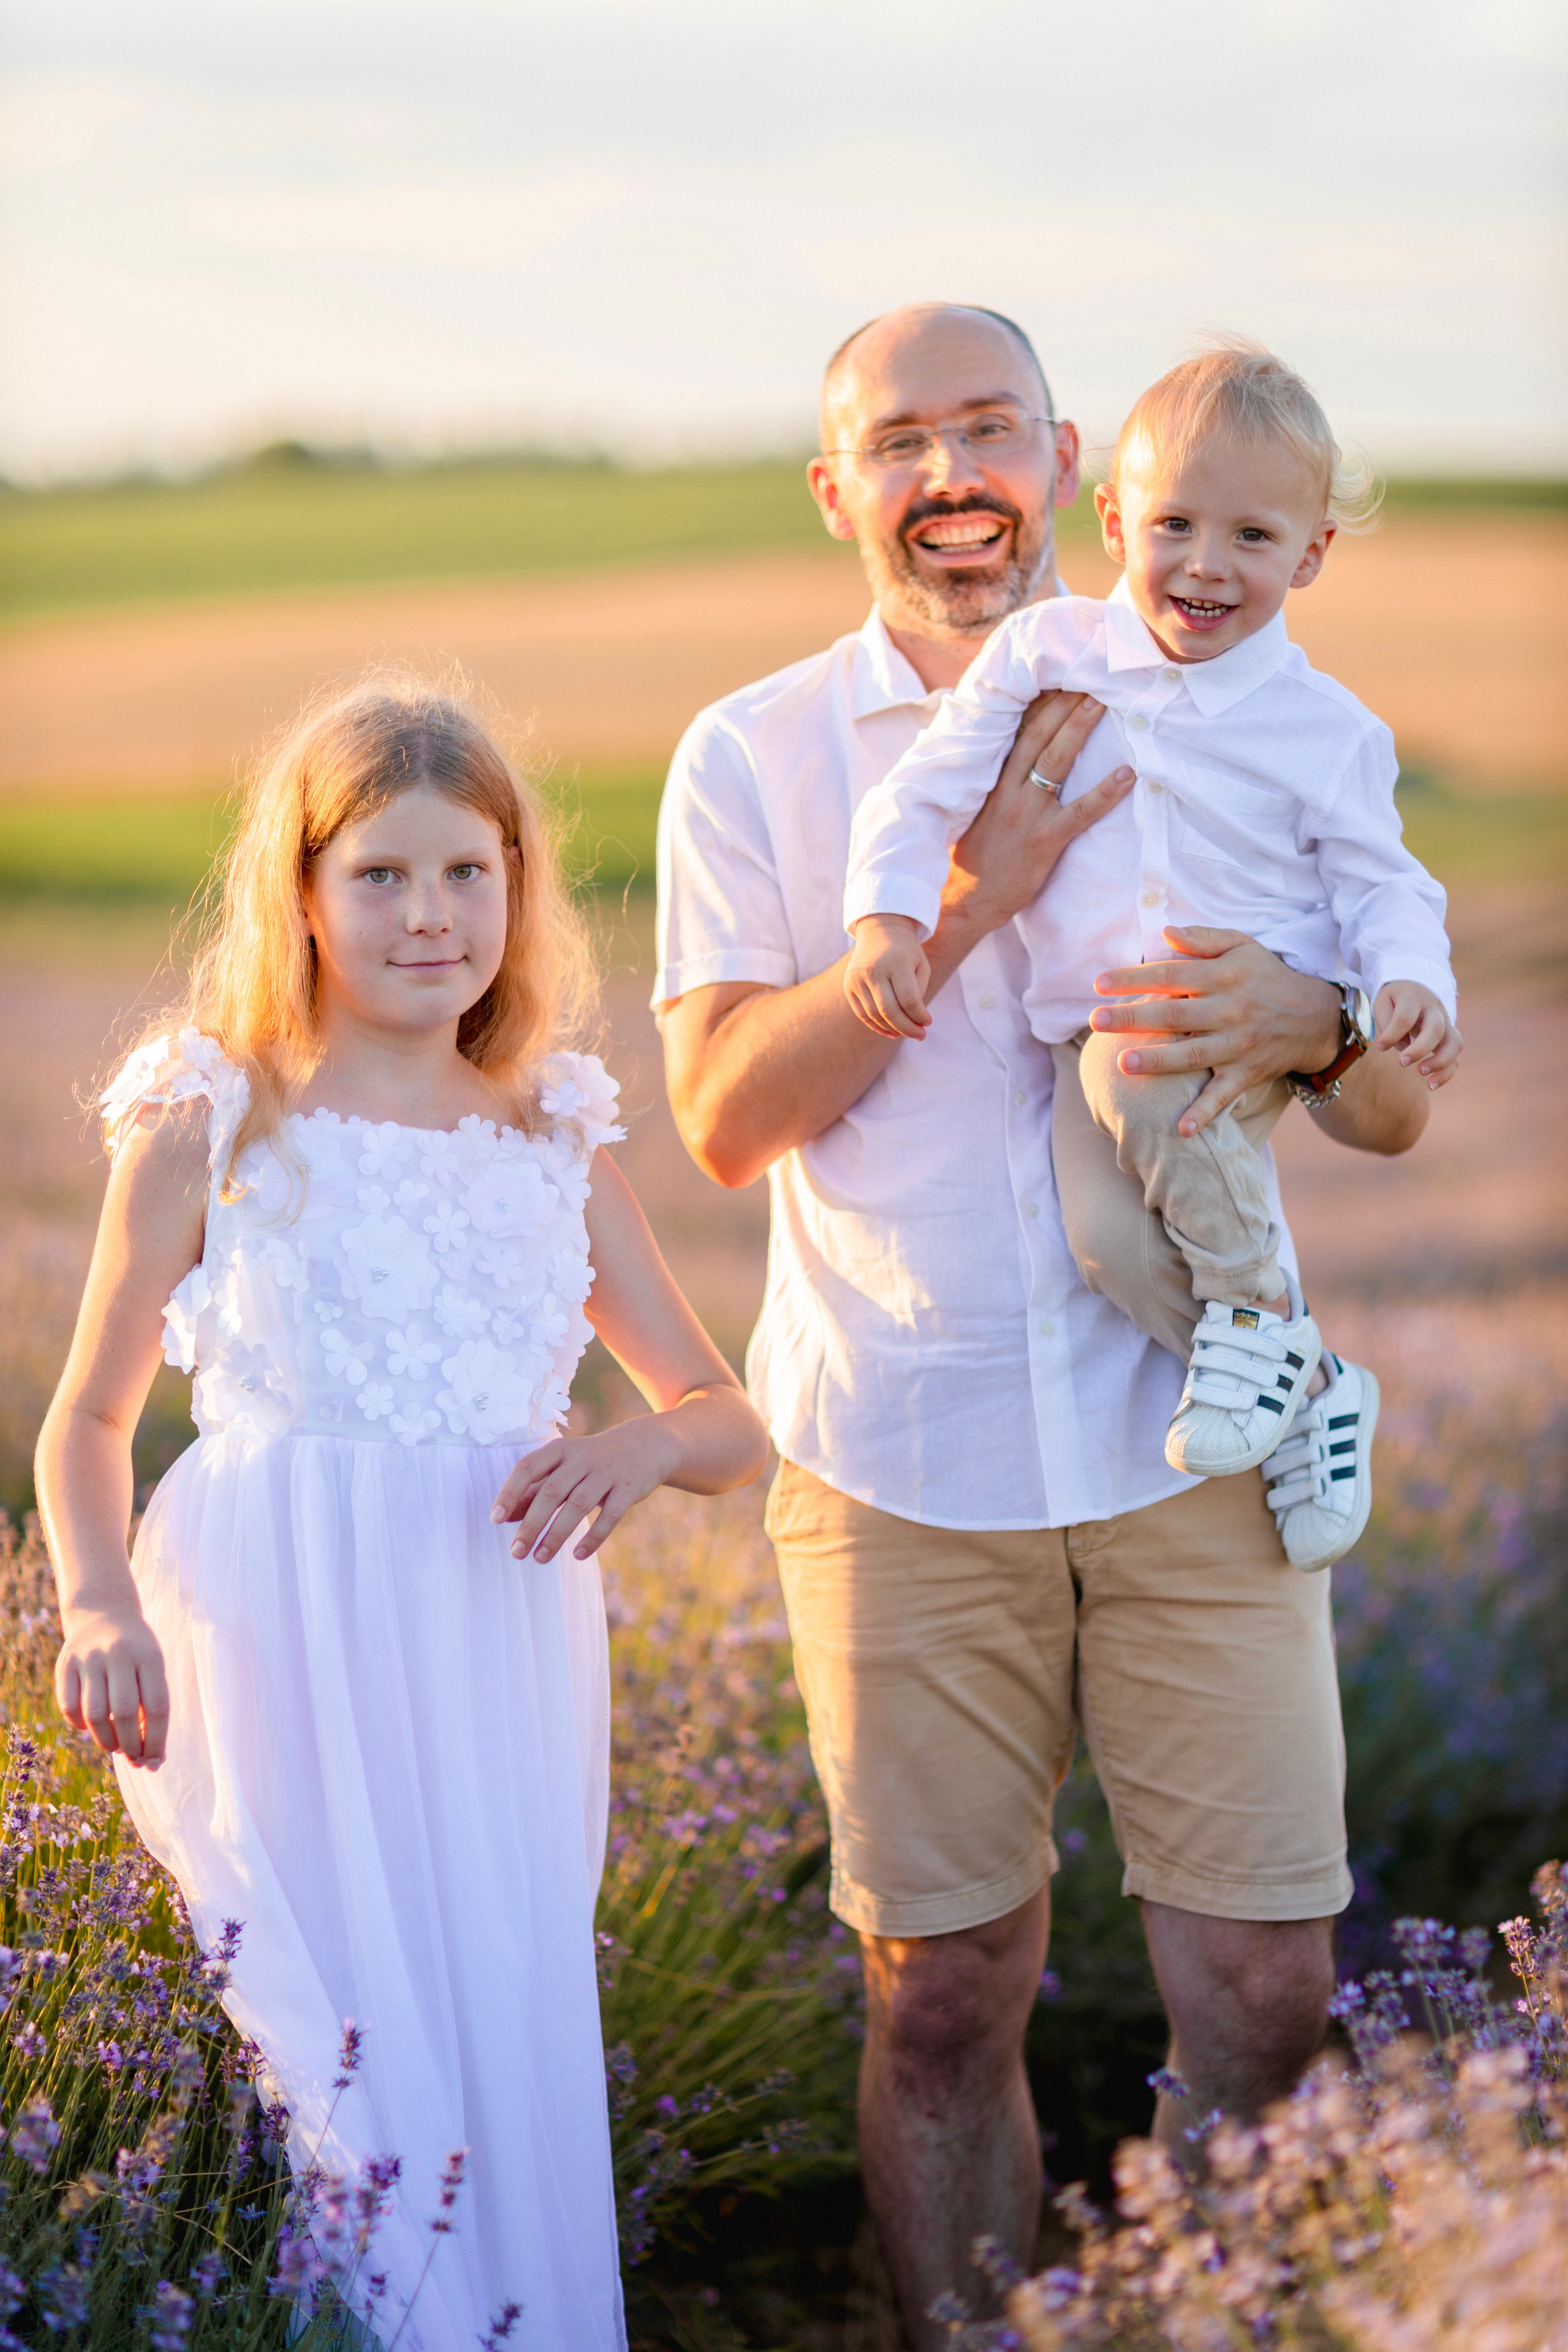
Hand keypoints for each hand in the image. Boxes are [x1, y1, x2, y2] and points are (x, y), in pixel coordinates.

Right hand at [55, 1604, 168, 1767]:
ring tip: (115, 1746)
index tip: (155, 1762)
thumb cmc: (136, 1653)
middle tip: (134, 1758)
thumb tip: (151, 1759)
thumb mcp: (152, 1667)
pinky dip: (80, 1726)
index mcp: (149, 1655)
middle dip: (131, 1745)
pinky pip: (69, 1707)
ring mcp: (88, 1657)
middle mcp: (118, 1653)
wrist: (103, 1613)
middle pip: (125, 1713)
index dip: (156, 1741)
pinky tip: (90, 1727)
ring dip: (106, 1741)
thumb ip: (153, 1706)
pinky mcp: (64, 1663)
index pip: (157, 1706)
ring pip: (94, 1714)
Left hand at [491, 1418, 681, 1562]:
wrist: (645, 1446)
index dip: (510, 1492)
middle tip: (516, 1552)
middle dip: (532, 1524)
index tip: (495, 1518)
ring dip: (557, 1535)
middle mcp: (582, 1458)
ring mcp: (607, 1472)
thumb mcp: (562, 1468)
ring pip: (578, 1505)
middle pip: (552, 1492)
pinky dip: (593, 1537)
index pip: (528, 1467)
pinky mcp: (628, 1488)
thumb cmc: (591, 1462)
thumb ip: (534, 1489)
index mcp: (560, 1449)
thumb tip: (502, 1517)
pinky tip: (577, 1555)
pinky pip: (610, 1516)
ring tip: (540, 1558)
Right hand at [845, 915, 931, 1039]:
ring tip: (907, 1033)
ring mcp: (857, 978)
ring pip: (875, 1015)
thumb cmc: (906, 952)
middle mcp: (873, 970)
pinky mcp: (849, 986)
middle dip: (907, 1028)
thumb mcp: (920, 965)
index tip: (928, 1023)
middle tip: (920, 1035)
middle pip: (889, 1011)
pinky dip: (877, 1026)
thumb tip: (914, 1022)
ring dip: (893, 1029)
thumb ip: (918, 993)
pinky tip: (891, 1031)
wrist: (879, 932)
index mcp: (896, 963)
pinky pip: (862, 1014)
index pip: (909, 999)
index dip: (919, 1016)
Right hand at [938, 691, 1134, 943]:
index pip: (1016, 733)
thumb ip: (994, 784)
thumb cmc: (974, 859)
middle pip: (1037, 737)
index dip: (1038, 704)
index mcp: (992, 782)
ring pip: (1055, 763)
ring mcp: (1027, 815)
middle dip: (1062, 705)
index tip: (1057, 679)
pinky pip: (1080, 813)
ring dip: (1079, 730)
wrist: (965, 901)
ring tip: (1101, 704)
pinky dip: (1105, 793)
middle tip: (1087, 678)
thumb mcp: (977, 812)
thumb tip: (1010, 759)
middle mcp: (1008, 791)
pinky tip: (1127, 775)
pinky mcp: (1044, 841)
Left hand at [1090, 925, 1343, 1138]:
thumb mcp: (1242, 946)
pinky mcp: (1246, 1073)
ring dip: (1159, 1061)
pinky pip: (1223, 1096)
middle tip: (1096, 1020)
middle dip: (1134, 1019)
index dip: (1134, 978)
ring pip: (1193, 1056)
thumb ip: (1203, 939)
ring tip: (1124, 1063)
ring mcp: (1237, 1045)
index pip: (1171, 976)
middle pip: (1175, 1016)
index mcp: (1223, 977)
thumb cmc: (1267, 977)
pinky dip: (1204, 1113)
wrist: (1314, 1017)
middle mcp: (1229, 1011)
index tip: (1099, 984)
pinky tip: (1180, 1129)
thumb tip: (1166, 932)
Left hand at [1374, 980, 1460, 1087]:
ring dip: (1440, 1062)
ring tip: (1421, 1072)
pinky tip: (1431, 1084)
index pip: (1406, 1016)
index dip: (1392, 1033)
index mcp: (1414, 998)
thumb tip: (1401, 1046)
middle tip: (1402, 1062)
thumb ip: (1387, 1021)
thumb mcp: (1383, 1002)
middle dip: (1420, 1049)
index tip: (1380, 1046)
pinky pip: (1456, 1056)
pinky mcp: (1450, 1038)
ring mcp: (1446, 1024)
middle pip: (1436, 1029)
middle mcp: (1434, 1010)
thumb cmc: (1396, 1000)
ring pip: (1455, 1043)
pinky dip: (1447, 1072)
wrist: (1416, 988)